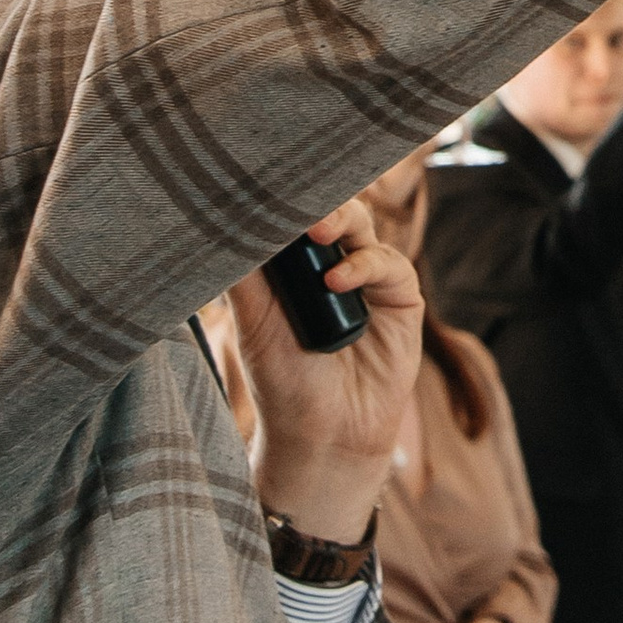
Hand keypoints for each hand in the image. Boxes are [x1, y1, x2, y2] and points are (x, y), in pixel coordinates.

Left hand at [229, 198, 421, 543]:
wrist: (323, 436)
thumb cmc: (282, 380)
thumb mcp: (251, 323)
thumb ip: (242, 272)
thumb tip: (222, 219)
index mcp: (293, 263)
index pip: (291, 211)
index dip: (281, 193)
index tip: (262, 185)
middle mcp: (330, 261)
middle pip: (328, 207)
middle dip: (314, 197)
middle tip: (295, 200)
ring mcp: (367, 276)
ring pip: (360, 225)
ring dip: (340, 219)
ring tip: (317, 232)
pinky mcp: (400, 297)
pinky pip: (388, 263)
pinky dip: (364, 265)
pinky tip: (337, 281)